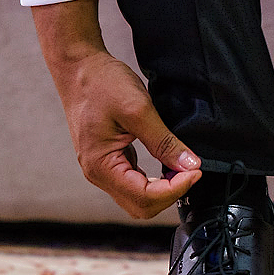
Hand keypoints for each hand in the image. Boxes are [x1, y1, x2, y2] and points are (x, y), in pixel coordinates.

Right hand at [30, 0, 200, 218]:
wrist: (78, 68)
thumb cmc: (101, 83)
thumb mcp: (137, 108)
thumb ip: (164, 141)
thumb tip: (190, 165)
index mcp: (100, 166)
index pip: (144, 197)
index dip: (175, 189)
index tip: (195, 170)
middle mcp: (97, 174)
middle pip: (140, 207)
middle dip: (170, 194)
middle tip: (191, 170)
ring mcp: (101, 170)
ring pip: (138, 199)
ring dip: (163, 190)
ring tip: (182, 167)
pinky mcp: (108, 162)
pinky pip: (133, 184)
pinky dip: (155, 182)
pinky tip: (168, 164)